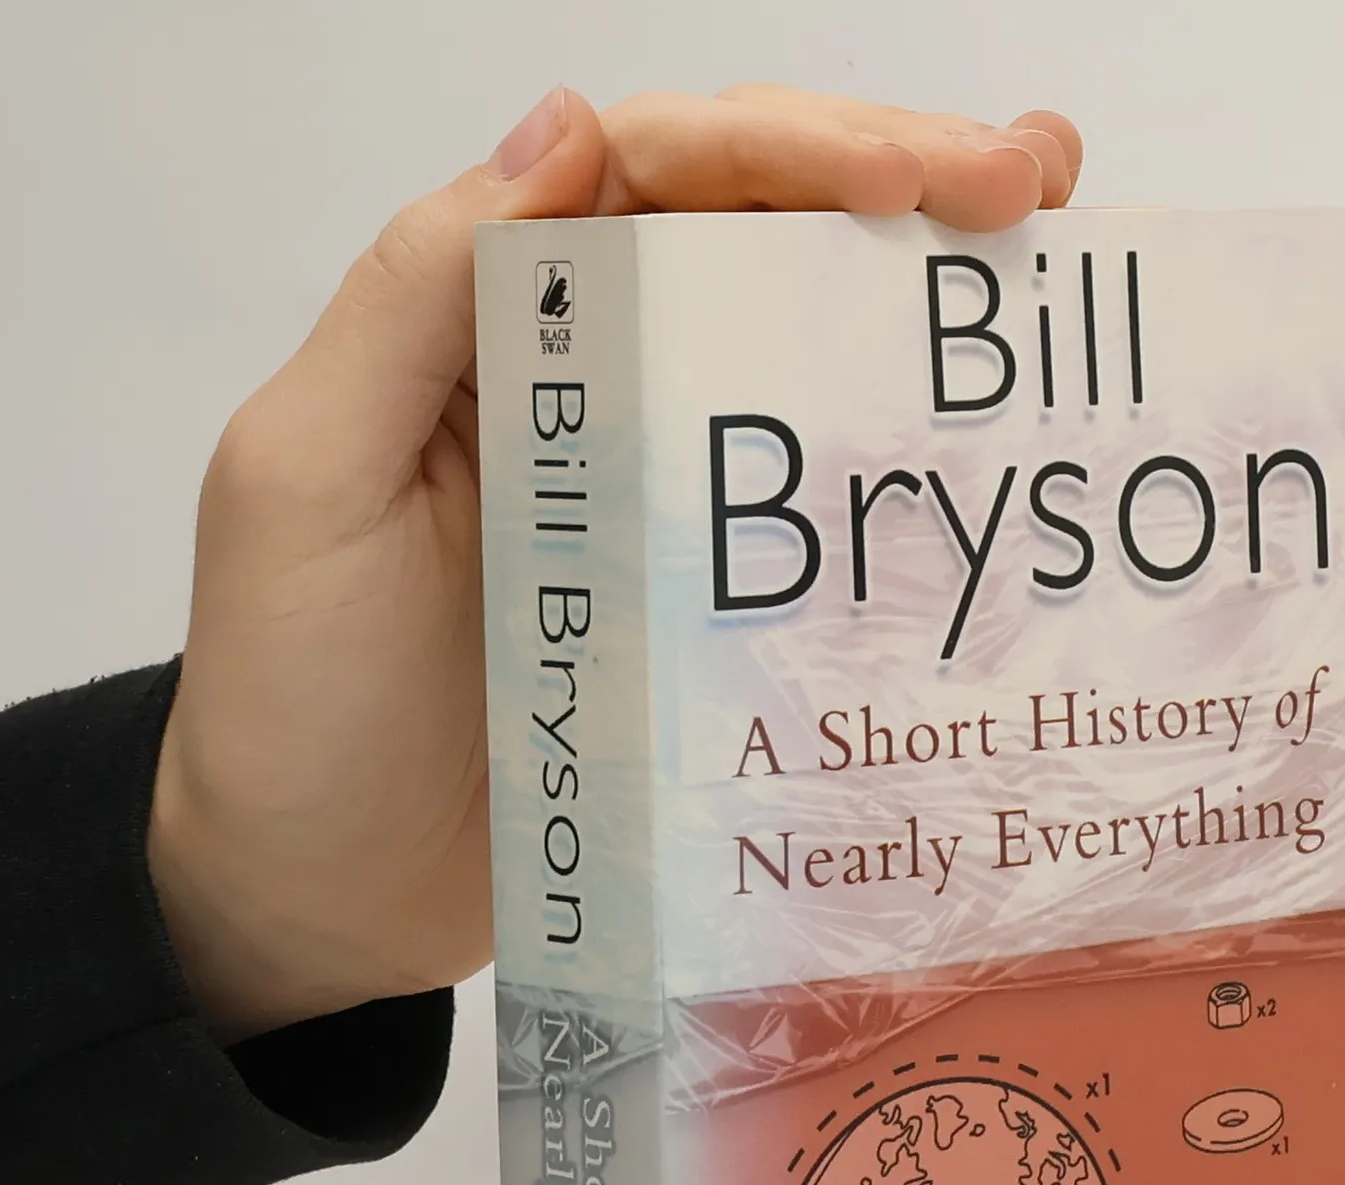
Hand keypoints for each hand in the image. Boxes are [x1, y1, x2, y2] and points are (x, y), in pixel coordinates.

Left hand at [149, 86, 1082, 1040]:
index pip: (656, 173)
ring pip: (801, 347)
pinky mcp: (703, 603)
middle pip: (754, 234)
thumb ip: (416, 296)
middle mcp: (587, 384)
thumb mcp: (308, 478)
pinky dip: (902, 453)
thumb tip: (566, 123)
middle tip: (1034, 186)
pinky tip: (985, 436)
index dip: (793, 149)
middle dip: (899, 184)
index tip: (918, 179)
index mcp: (492, 325)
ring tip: (1049, 253)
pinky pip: (812, 504)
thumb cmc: (296, 702)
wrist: (325, 901)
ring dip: (924, 290)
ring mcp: (658, 496)